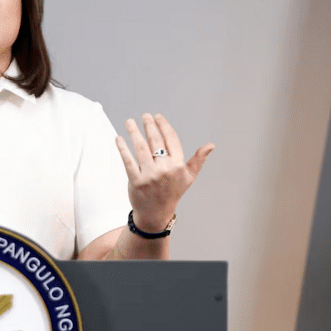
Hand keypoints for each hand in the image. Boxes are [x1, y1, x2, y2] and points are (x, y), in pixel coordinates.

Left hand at [115, 113, 213, 232]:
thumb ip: (198, 160)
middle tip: (144, 116)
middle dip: (149, 126)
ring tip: (129, 122)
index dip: (163, 126)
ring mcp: (150, 176)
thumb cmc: (172, 193)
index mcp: (178, 166)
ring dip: (134, 132)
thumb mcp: (188, 177)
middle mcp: (165, 170)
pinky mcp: (136, 182)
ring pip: (141, 148)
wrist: (156, 214)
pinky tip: (119, 138)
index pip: (171, 140)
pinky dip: (123, 148)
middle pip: (155, 142)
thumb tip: (211, 145)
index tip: (157, 116)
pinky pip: (128, 161)